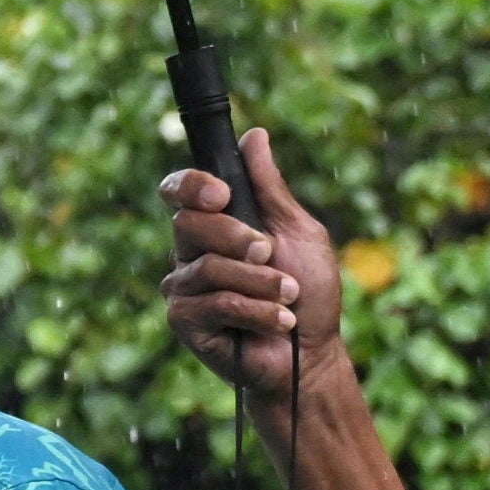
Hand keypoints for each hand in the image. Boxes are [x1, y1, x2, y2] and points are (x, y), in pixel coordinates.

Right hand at [158, 129, 341, 403]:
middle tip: (271, 256)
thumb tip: (254, 135)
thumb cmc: (309, 293)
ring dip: (261, 283)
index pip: (179, 191)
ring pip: (209, 267)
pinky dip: (256, 311)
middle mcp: (191, 253)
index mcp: (215, 225)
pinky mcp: (184, 322)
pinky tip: (276, 323)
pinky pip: (212, 303)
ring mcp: (184, 288)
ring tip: (288, 299)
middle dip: (239, 238)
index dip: (191, 185)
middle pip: (189, 222)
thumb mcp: (298, 231)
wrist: (311, 354)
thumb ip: (270, 188)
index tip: (222, 194)